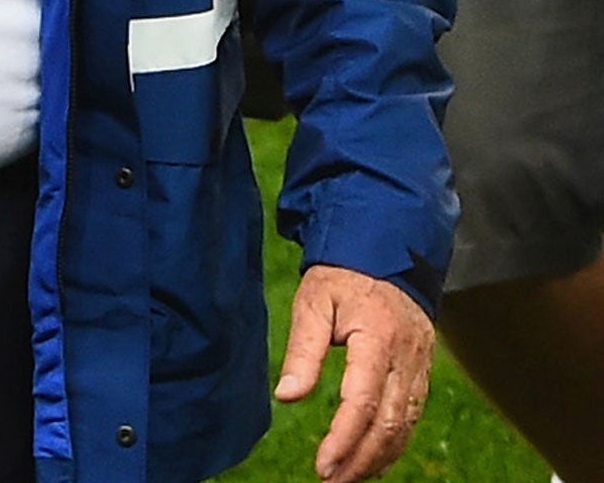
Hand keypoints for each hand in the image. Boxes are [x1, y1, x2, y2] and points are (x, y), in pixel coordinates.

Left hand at [275, 265, 435, 480]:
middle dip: (361, 460)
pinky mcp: (422, 371)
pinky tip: (373, 458)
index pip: (362, 403)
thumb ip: (303, 349)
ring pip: (405, 426)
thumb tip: (287, 396)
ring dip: (378, 458)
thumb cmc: (343, 275)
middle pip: (389, 425)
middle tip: (332, 481)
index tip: (322, 466)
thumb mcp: (314, 301)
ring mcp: (419, 367)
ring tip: (348, 478)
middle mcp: (406, 359)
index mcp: (378, 340)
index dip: (343, 439)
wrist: (386, 250)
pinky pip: (413, 416)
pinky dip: (394, 442)